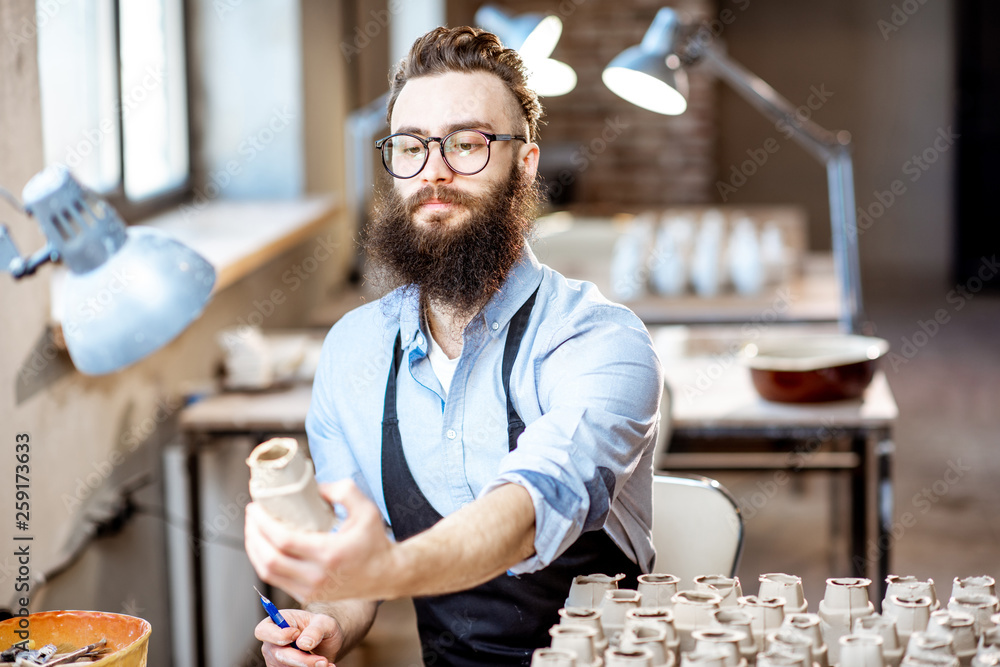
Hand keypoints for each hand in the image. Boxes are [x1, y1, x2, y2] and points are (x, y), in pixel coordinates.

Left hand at [245, 480, 401, 603]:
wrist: (387, 575)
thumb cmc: (375, 542)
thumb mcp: (366, 509)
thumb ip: (343, 491)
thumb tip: (314, 487)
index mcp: (329, 553)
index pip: (284, 541)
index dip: (263, 523)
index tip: (256, 507)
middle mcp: (317, 576)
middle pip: (269, 559)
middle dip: (253, 534)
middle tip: (252, 515)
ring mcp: (312, 590)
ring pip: (268, 573)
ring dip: (254, 549)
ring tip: (253, 529)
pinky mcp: (309, 596)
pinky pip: (276, 581)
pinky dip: (263, 563)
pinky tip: (263, 547)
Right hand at [255, 608, 340, 666]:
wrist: (326, 644)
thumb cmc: (321, 628)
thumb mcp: (324, 622)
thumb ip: (315, 630)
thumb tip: (303, 643)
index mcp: (275, 623)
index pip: (263, 631)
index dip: (277, 635)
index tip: (296, 634)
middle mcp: (271, 643)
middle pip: (277, 654)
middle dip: (301, 659)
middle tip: (322, 661)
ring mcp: (275, 659)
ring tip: (326, 662)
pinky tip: (323, 666)